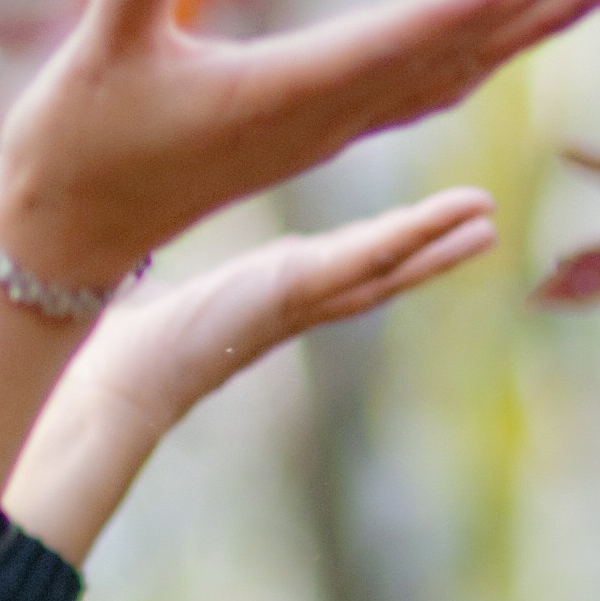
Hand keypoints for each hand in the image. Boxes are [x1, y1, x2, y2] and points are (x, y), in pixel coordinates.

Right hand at [0, 0, 599, 293]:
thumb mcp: (97, 53)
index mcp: (284, 97)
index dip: (464, 7)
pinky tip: (506, 33)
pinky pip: (422, 90)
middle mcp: (324, 118)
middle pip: (454, 54)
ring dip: (529, 26)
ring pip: (454, 73)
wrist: (65, 234)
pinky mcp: (313, 129)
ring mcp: (325, 128)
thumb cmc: (77, 143)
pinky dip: (477, 53)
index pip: (392, 45)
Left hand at [4, 189, 495, 562]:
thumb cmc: (120, 344)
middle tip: (482, 219)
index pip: (337, 266)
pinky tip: (452, 221)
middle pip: (377, 270)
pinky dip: (411, 237)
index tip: (414, 223)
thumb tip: (112, 247)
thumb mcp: (147, 284)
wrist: (114, 383)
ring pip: (384, 266)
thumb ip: (143, 262)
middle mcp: (290, 302)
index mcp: (263, 295)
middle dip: (429, 247)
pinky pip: (367, 260)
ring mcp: (298, 299)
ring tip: (487, 217)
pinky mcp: (294, 292)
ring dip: (436, 242)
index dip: (381, 245)